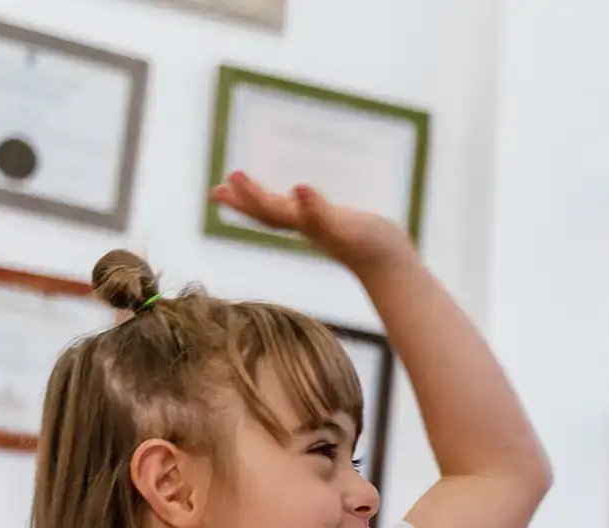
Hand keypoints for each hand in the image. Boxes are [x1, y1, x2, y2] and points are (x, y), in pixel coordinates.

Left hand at [210, 172, 412, 274]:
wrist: (393, 270)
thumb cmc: (372, 247)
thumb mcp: (345, 226)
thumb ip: (319, 211)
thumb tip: (296, 189)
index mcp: (304, 225)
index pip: (268, 209)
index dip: (249, 194)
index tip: (231, 176)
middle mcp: (307, 227)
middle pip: (267, 214)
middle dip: (242, 202)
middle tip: (215, 191)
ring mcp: (320, 229)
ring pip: (284, 213)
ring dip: (262, 202)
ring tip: (246, 191)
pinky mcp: (336, 227)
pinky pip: (307, 211)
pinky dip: (296, 202)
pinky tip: (301, 198)